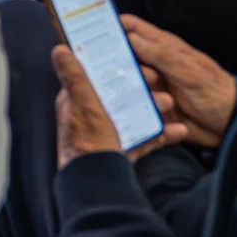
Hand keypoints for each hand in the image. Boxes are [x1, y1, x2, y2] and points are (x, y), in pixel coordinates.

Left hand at [52, 42, 186, 168]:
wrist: (99, 185)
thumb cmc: (88, 143)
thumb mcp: (82, 104)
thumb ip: (73, 77)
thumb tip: (59, 51)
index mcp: (77, 103)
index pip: (94, 77)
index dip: (113, 66)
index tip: (134, 60)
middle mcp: (91, 118)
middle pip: (118, 95)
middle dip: (141, 87)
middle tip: (157, 82)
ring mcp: (107, 136)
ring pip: (133, 115)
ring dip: (153, 108)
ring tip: (168, 103)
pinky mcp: (122, 152)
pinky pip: (144, 139)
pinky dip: (161, 135)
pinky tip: (177, 130)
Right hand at [122, 15, 236, 147]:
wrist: (229, 125)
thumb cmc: (213, 90)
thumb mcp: (188, 70)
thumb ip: (161, 54)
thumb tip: (130, 37)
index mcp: (161, 48)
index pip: (132, 29)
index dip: (112, 25)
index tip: (88, 29)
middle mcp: (151, 65)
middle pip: (121, 59)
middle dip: (112, 64)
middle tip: (109, 73)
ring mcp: (149, 88)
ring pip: (124, 85)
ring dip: (130, 92)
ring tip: (151, 100)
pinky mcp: (150, 109)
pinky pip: (132, 108)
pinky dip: (131, 112)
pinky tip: (132, 116)